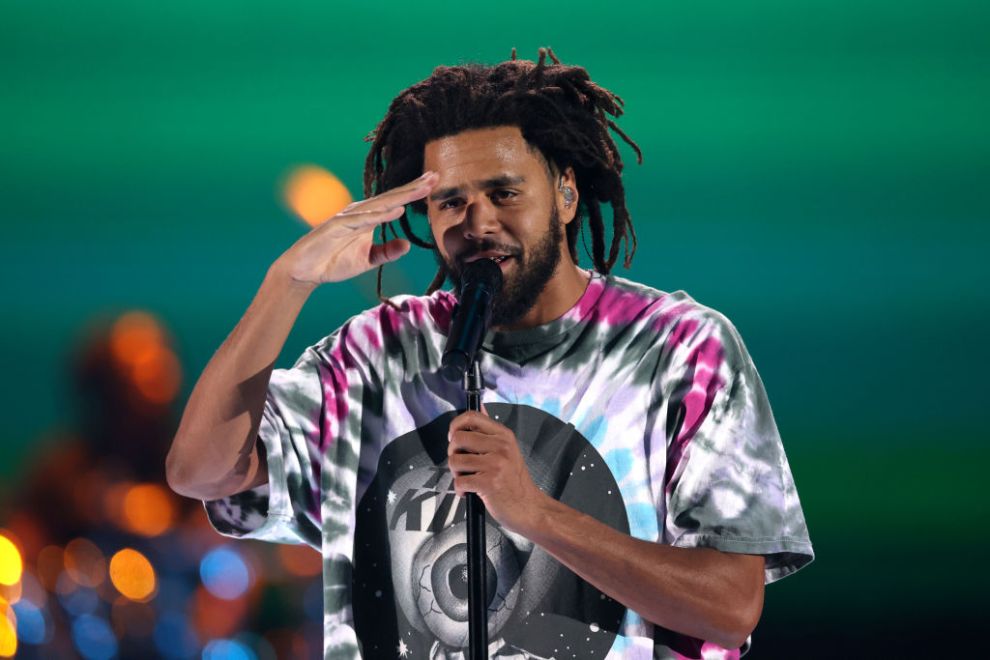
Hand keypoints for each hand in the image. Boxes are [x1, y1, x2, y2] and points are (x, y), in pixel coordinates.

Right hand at [275, 171, 438, 286]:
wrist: (305, 271)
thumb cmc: (334, 261)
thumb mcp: (367, 260)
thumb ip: (386, 252)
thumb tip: (407, 245)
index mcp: (368, 218)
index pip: (394, 202)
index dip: (413, 192)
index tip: (433, 182)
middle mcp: (360, 213)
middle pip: (391, 197)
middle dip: (413, 187)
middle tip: (435, 175)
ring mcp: (348, 218)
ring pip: (379, 204)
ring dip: (401, 196)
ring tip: (422, 189)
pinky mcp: (337, 226)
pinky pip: (361, 220)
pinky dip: (379, 215)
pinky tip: (396, 210)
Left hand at [447, 407, 548, 534]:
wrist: (529, 507)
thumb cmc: (515, 481)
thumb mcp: (507, 449)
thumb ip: (489, 431)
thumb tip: (479, 406)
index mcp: (504, 436)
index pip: (471, 417)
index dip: (455, 426)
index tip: (454, 437)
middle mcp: (500, 447)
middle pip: (457, 438)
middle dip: (453, 453)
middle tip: (461, 464)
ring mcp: (495, 464)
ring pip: (454, 461)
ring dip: (456, 473)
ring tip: (467, 479)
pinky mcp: (488, 483)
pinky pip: (459, 481)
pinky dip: (460, 489)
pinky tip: (470, 491)